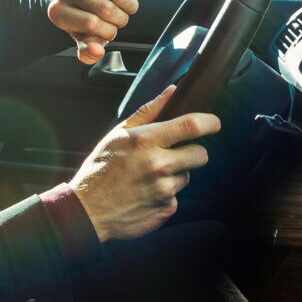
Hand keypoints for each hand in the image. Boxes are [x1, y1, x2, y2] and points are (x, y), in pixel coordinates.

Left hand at [47, 0, 143, 63]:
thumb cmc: (84, 17)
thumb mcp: (84, 37)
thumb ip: (88, 50)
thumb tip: (95, 51)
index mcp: (57, 12)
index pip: (92, 25)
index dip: (108, 32)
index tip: (109, 31)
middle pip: (107, 9)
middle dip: (121, 19)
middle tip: (120, 19)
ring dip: (131, 5)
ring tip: (127, 7)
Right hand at [69, 86, 219, 241]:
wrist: (88, 210)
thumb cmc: (101, 168)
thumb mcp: (119, 134)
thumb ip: (149, 112)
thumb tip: (172, 91)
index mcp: (146, 141)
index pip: (191, 126)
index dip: (210, 122)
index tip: (213, 123)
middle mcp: (158, 165)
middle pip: (201, 154)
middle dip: (193, 152)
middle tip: (174, 154)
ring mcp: (164, 190)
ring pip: (187, 176)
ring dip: (175, 175)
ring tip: (149, 177)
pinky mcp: (166, 210)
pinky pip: (177, 197)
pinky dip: (165, 195)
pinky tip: (146, 193)